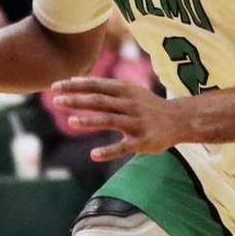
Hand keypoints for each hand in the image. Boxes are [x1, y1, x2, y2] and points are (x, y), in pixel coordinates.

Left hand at [50, 77, 187, 160]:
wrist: (178, 119)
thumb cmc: (147, 104)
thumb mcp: (129, 90)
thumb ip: (104, 87)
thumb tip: (74, 80)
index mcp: (124, 90)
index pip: (96, 85)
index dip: (76, 85)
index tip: (55, 86)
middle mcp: (129, 104)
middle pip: (99, 101)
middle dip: (77, 100)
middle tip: (56, 101)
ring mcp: (136, 123)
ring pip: (109, 121)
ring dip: (89, 121)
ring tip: (71, 122)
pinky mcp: (142, 141)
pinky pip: (123, 147)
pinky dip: (108, 151)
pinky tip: (93, 155)